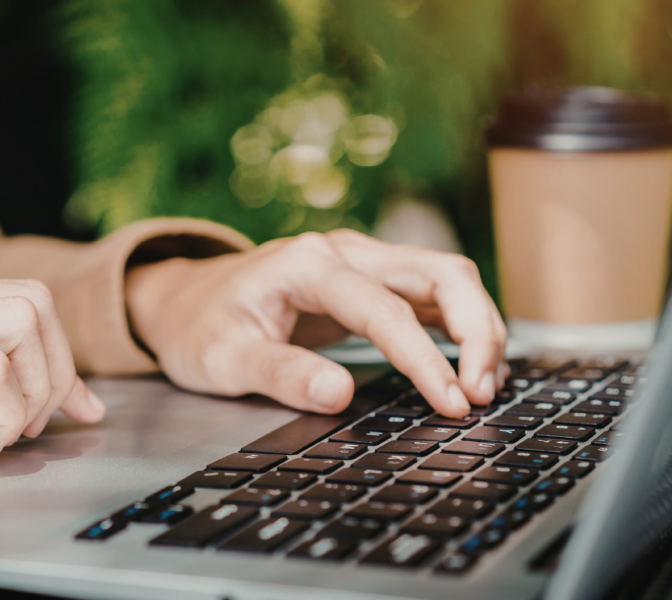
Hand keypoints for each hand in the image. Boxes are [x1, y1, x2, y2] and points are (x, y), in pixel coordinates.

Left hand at [125, 230, 506, 417]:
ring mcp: (360, 261)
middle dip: (476, 329)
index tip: (451, 402)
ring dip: (477, 326)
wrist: (185, 301)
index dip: (424, 358)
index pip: (384, 308)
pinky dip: (461, 326)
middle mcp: (342, 251)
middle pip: (438, 272)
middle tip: (483, 393)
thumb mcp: (223, 360)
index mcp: (305, 264)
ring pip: (445, 277)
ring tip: (486, 386)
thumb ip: (280, 374)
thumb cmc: (200, 328)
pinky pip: (432, 294)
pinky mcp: (370, 281)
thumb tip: (339, 394)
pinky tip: (471, 365)